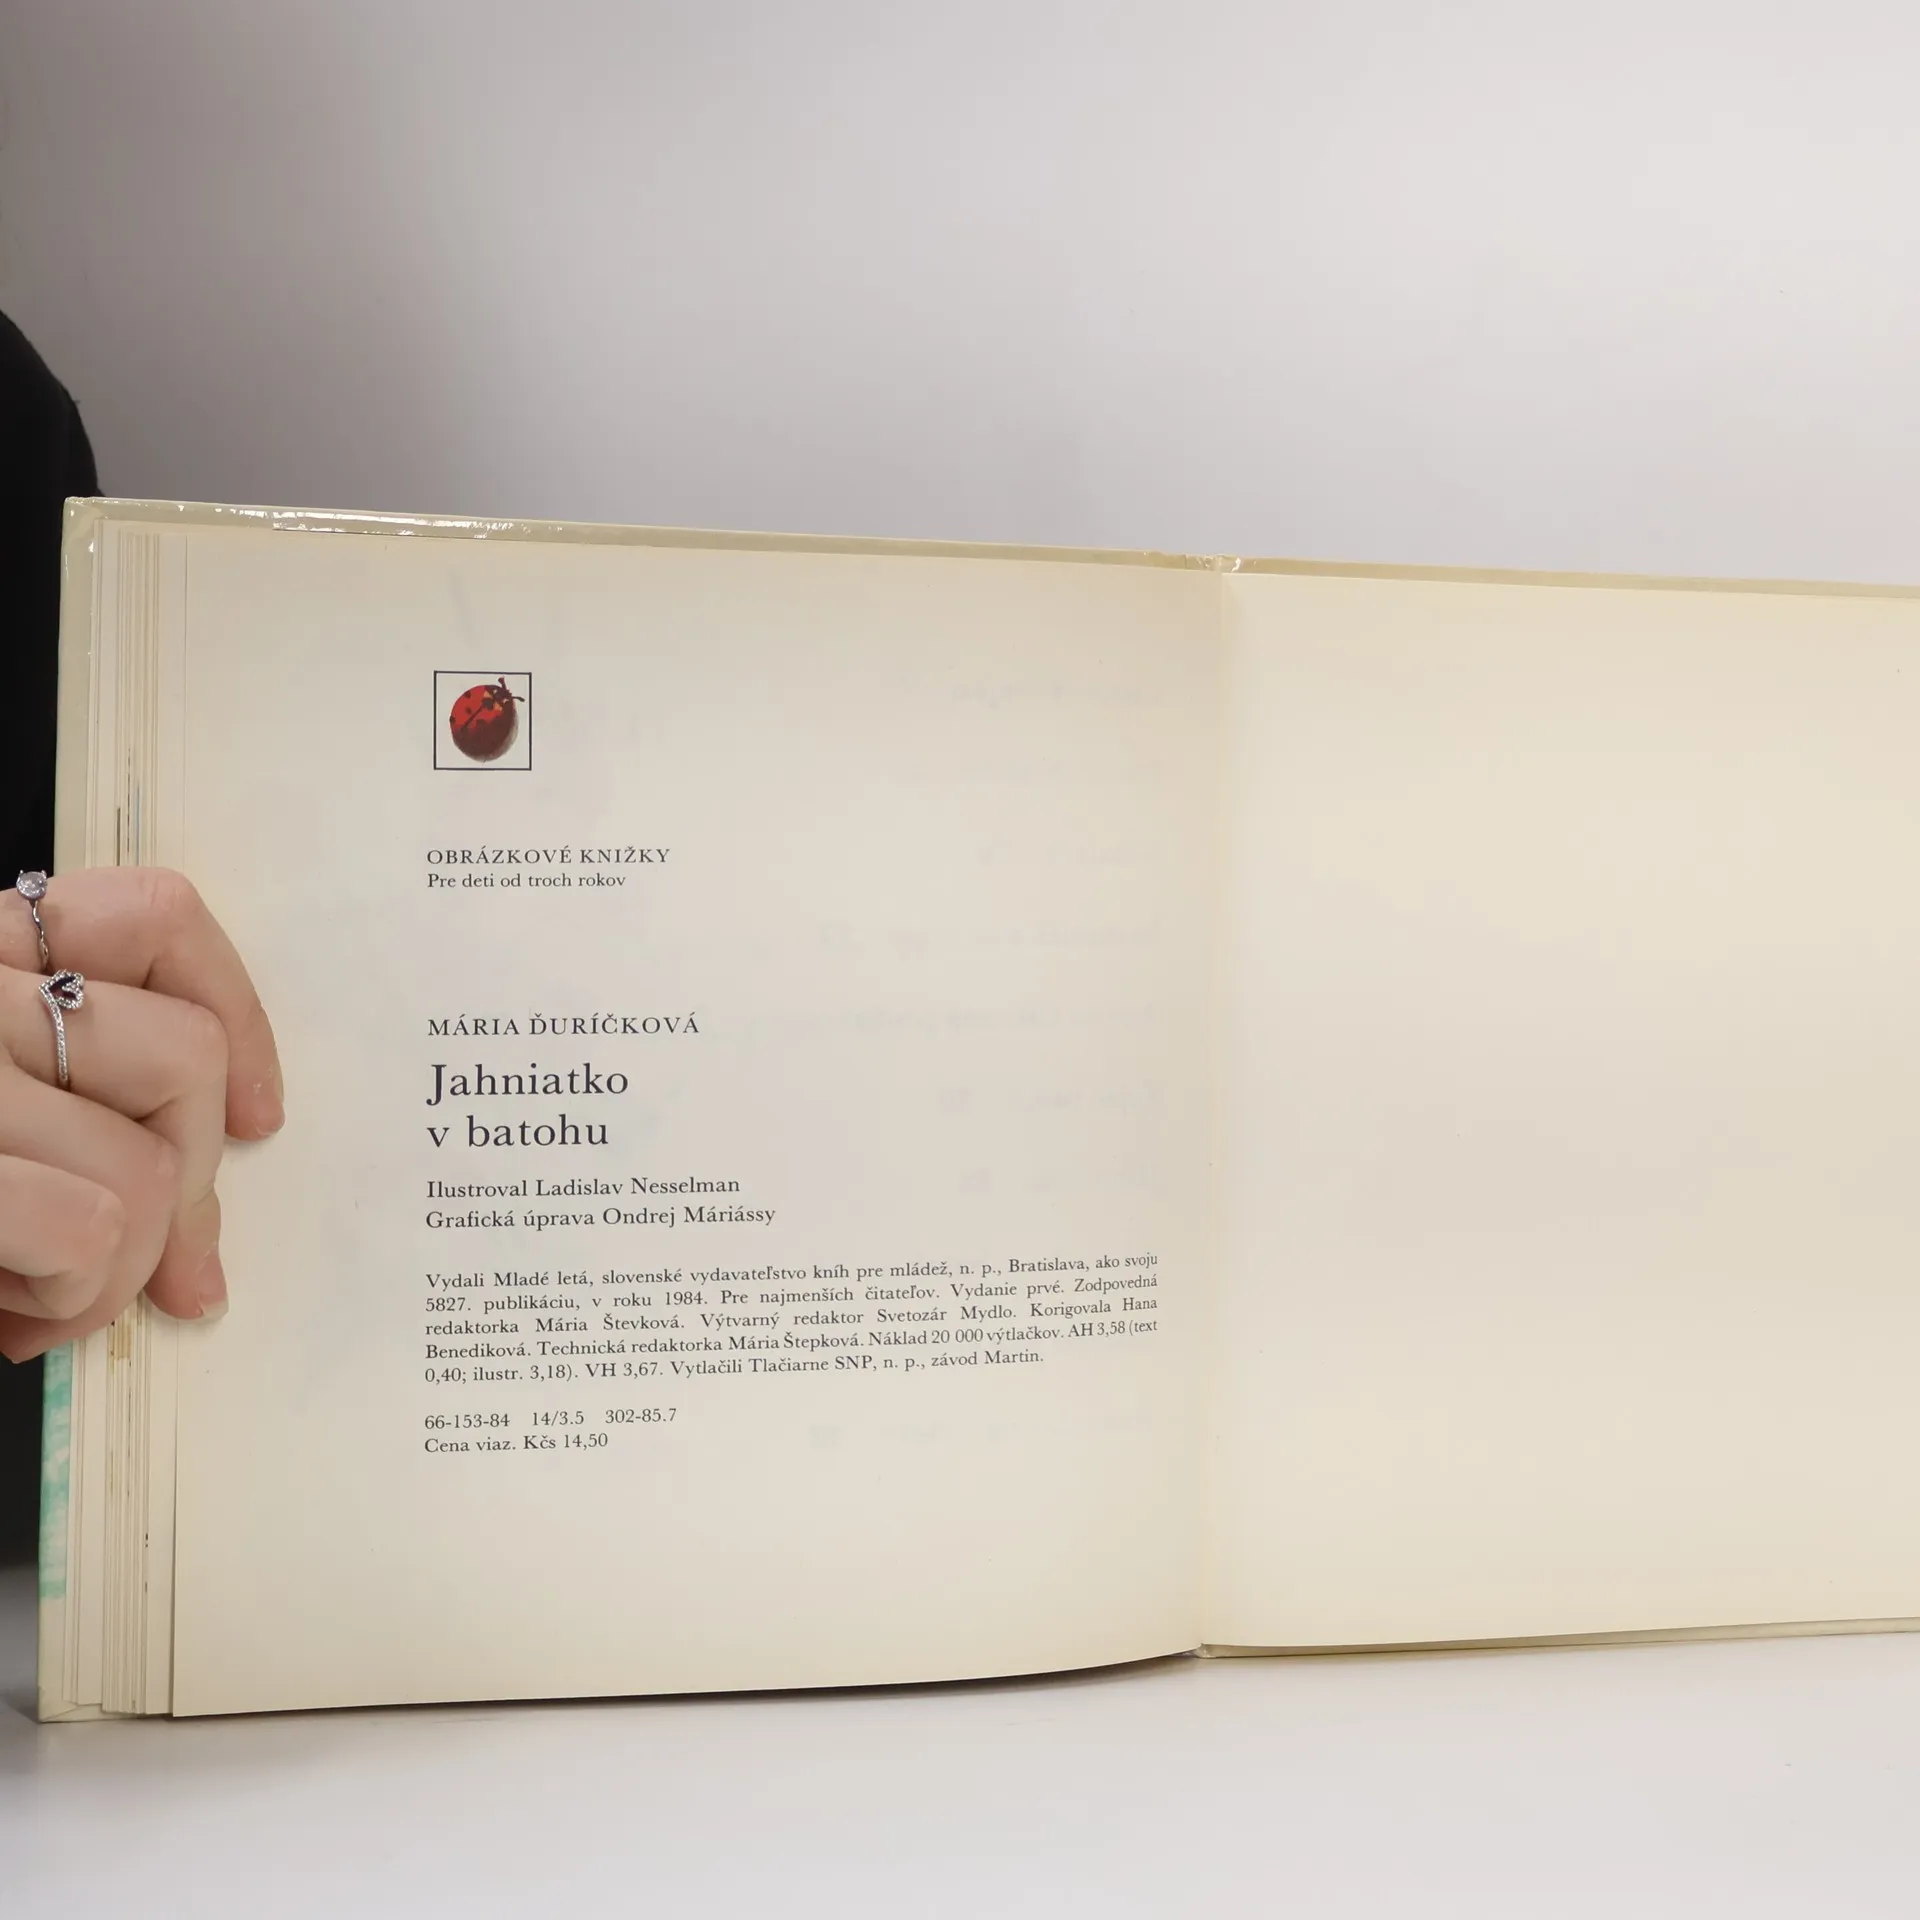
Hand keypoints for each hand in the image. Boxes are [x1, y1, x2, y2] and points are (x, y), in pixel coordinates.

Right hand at [0, 869, 281, 1362]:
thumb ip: (71, 1119)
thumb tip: (198, 1246)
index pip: (153, 914)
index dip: (235, 1016)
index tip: (253, 1115)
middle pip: (184, 1057)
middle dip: (185, 1185)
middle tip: (123, 1257)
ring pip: (152, 1167)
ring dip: (117, 1273)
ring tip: (34, 1300)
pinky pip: (94, 1229)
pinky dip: (71, 1302)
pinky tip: (6, 1319)